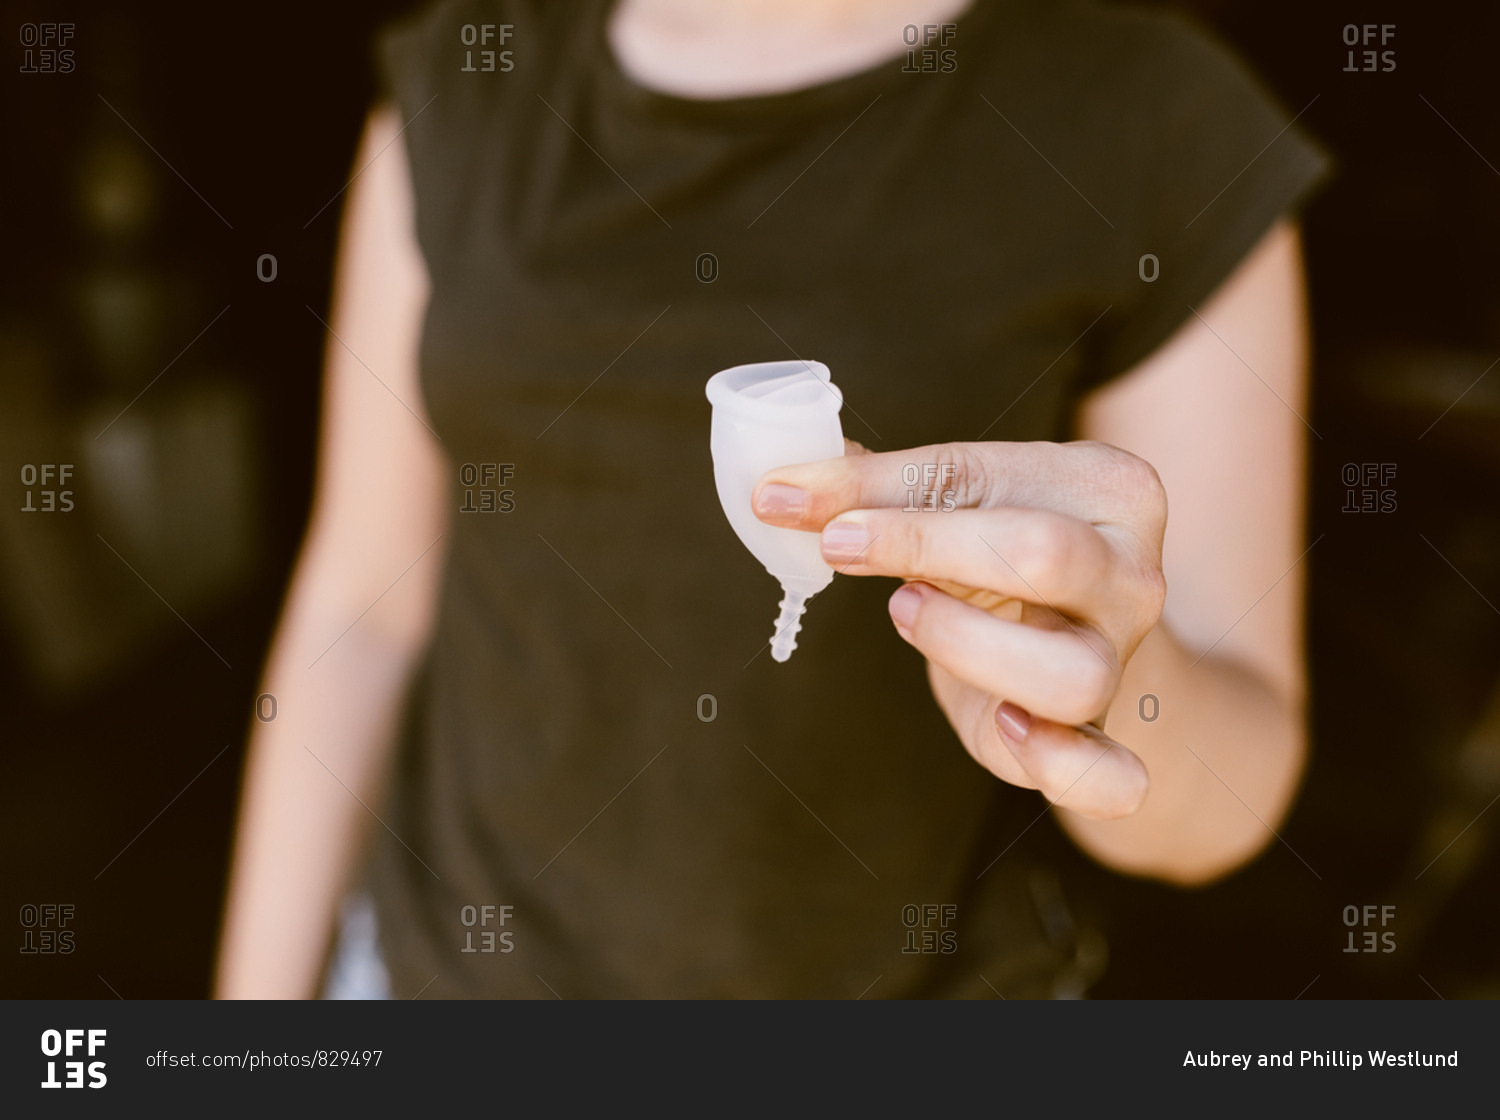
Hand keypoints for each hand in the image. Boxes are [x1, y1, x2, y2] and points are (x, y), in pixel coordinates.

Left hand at [753, 440, 1167, 819]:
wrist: (1072, 622)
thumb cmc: (1000, 548)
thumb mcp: (949, 503)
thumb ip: (872, 491)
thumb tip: (776, 490)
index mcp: (1106, 487)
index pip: (985, 477)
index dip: (876, 492)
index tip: (787, 500)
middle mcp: (1130, 575)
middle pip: (1048, 556)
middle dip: (925, 546)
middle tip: (840, 546)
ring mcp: (1119, 661)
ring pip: (1071, 674)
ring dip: (971, 647)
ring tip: (908, 614)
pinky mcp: (1096, 736)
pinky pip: (1112, 776)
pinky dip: (1064, 766)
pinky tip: (1006, 728)